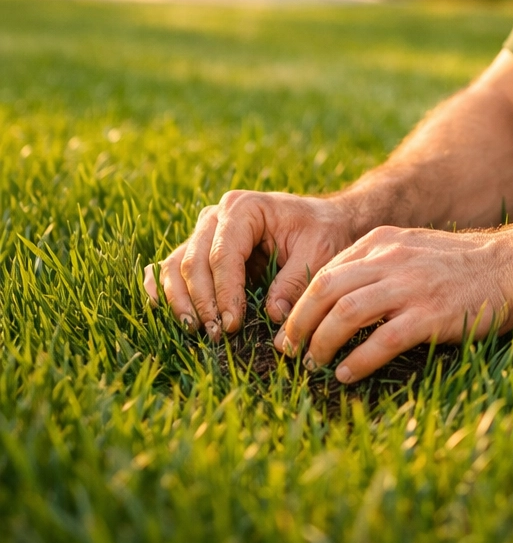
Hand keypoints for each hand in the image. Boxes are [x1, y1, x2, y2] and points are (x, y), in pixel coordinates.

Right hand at [143, 190, 357, 338]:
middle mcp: (217, 216)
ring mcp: (205, 231)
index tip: (232, 324)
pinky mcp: (201, 248)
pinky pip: (172, 267)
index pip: (223, 254)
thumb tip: (272, 314)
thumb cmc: (321, 231)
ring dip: (180, 300)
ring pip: (176, 266)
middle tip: (216, 334)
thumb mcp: (319, 251)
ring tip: (194, 330)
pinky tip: (160, 309)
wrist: (322, 220)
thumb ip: (295, 281)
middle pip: (194, 261)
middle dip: (202, 301)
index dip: (224, 292)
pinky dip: (164, 288)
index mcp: (245, 208)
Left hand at [275, 226, 512, 382]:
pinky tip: (347, 374)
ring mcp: (411, 285)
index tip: (291, 329)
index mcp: (384, 241)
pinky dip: (357, 360)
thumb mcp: (415, 248)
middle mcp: (391, 258)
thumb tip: (341, 297)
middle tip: (290, 351)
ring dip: (322, 343)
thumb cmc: (464, 264)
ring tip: (315, 365)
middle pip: (325, 289)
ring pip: (345, 313)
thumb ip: (381, 263)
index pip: (326, 271)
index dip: (301, 304)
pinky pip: (381, 341)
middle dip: (299, 323)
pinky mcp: (430, 314)